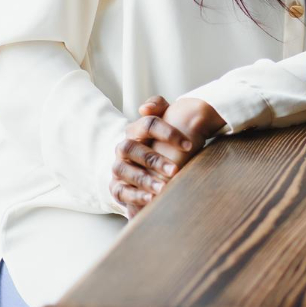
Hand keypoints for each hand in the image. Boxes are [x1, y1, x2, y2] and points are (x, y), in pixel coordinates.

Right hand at [108, 96, 223, 216]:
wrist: (143, 164)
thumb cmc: (160, 141)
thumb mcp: (165, 122)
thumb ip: (160, 107)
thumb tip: (146, 107)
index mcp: (137, 129)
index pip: (148, 124)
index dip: (168, 133)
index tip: (190, 145)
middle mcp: (124, 147)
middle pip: (133, 148)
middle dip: (154, 159)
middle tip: (175, 170)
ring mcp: (118, 166)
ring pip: (124, 170)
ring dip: (144, 179)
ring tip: (164, 188)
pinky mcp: (116, 186)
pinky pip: (121, 191)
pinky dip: (135, 195)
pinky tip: (151, 199)